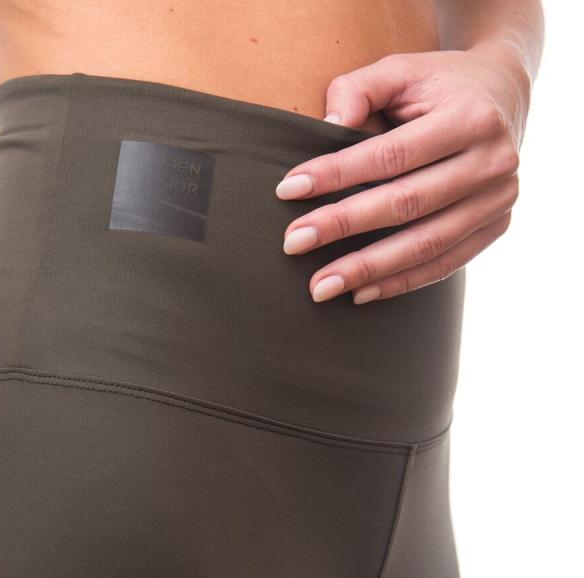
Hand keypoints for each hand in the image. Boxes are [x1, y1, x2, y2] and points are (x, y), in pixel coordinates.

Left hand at [275, 43, 530, 302]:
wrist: (504, 96)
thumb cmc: (437, 86)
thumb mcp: (401, 70)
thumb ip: (360, 88)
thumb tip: (328, 125)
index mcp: (470, 118)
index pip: (390, 155)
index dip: (337, 174)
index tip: (287, 190)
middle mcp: (492, 162)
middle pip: (406, 204)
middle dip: (343, 226)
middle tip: (293, 244)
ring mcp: (498, 200)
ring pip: (425, 245)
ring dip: (367, 270)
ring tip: (319, 287)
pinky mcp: (495, 227)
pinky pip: (444, 265)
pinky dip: (400, 282)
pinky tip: (359, 293)